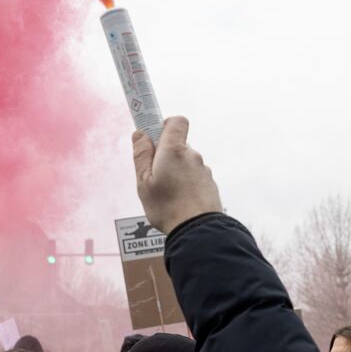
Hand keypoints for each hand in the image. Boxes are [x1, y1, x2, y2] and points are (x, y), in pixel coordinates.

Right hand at [132, 116, 222, 234]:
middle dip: (165, 156)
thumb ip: (141, 155)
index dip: (163, 125)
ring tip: (166, 195)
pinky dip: (186, 185)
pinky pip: (194, 178)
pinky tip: (178, 202)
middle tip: (153, 177)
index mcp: (175, 150)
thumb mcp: (143, 181)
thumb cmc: (167, 206)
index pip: (176, 121)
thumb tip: (140, 134)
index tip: (152, 138)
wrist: (197, 230)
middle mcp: (192, 156)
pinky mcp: (210, 185)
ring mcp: (203, 170)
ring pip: (185, 164)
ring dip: (175, 172)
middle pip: (178, 146)